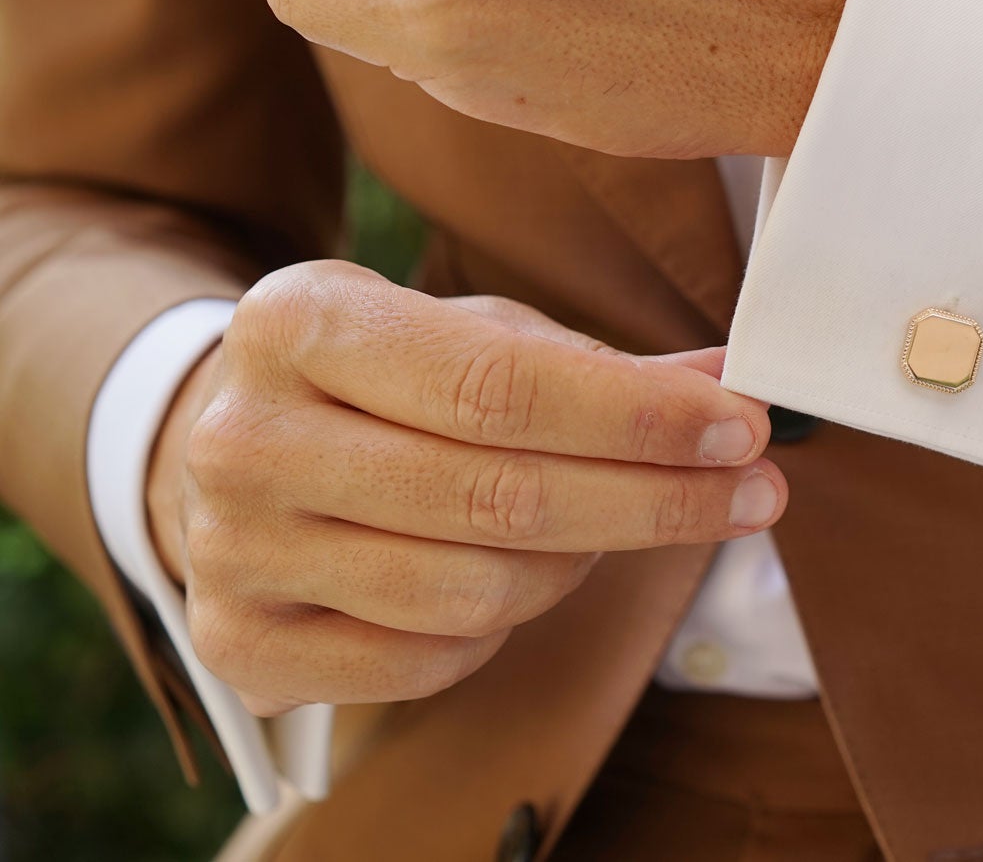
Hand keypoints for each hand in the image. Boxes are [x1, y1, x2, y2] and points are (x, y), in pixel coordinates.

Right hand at [143, 261, 782, 714]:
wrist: (226, 445)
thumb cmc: (381, 379)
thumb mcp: (472, 334)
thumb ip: (598, 364)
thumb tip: (727, 386)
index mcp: (300, 323)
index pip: (500, 386)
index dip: (637, 417)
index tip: (742, 427)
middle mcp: (247, 438)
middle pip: (498, 496)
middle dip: (654, 499)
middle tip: (755, 491)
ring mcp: (233, 551)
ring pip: (475, 589)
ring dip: (581, 563)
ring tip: (617, 522)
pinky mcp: (242, 646)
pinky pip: (431, 658)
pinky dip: (502, 626)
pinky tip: (518, 575)